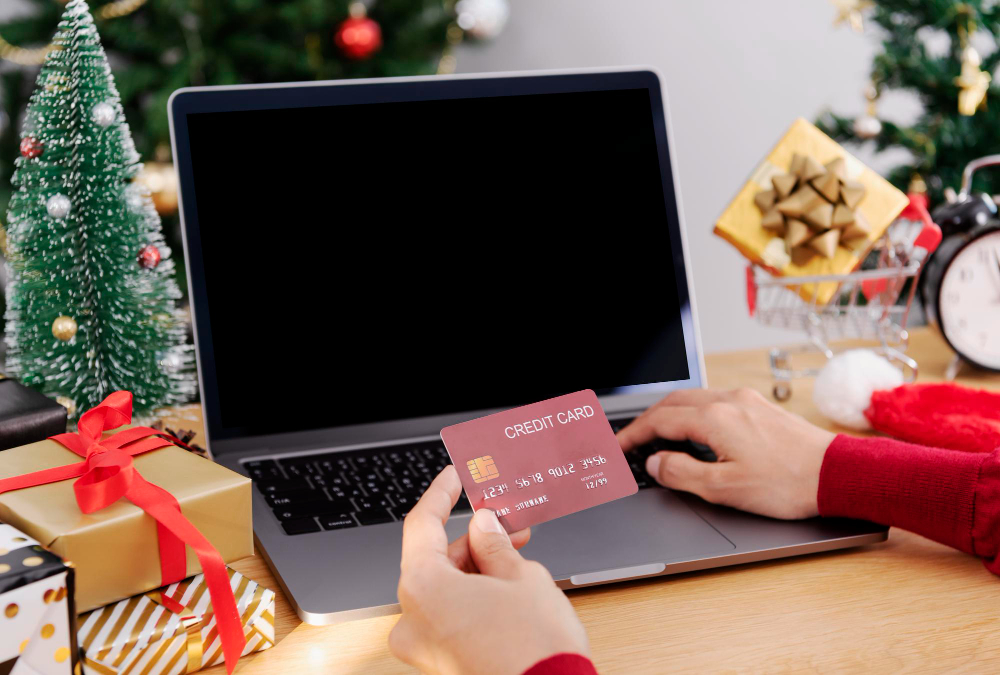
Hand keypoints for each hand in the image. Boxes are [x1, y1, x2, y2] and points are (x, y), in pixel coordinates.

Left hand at [389, 465, 588, 674]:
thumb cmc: (534, 645)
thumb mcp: (520, 576)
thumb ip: (493, 543)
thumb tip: (481, 525)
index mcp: (422, 588)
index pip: (420, 524)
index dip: (441, 494)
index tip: (455, 477)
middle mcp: (412, 619)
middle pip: (433, 559)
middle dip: (471, 537)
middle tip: (504, 519)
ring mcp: (424, 647)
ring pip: (443, 588)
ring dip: (476, 565)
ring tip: (516, 550)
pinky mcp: (442, 663)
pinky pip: (449, 615)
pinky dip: (473, 594)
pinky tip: (506, 582)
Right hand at [617, 388, 834, 518]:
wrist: (837, 474)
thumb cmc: (787, 484)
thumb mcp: (725, 489)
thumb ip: (682, 474)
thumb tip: (656, 463)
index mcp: (714, 419)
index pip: (659, 421)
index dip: (633, 434)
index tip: (618, 447)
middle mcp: (728, 401)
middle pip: (672, 402)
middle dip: (647, 420)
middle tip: (632, 440)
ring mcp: (746, 400)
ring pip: (694, 398)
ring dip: (669, 414)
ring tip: (657, 436)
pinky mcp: (760, 407)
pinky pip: (714, 401)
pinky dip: (692, 413)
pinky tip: (695, 430)